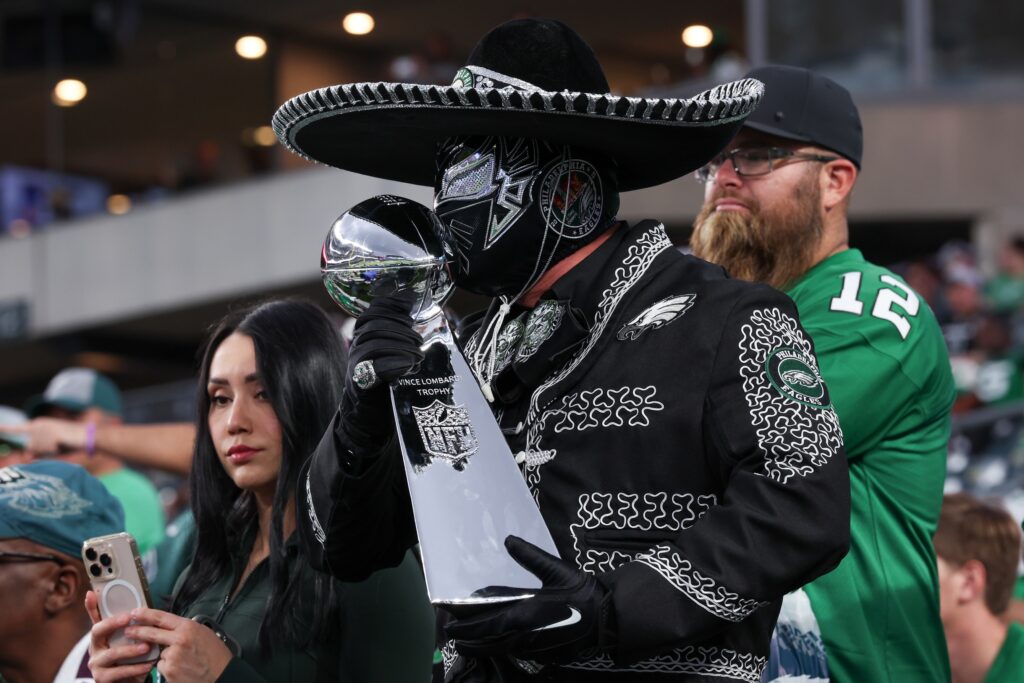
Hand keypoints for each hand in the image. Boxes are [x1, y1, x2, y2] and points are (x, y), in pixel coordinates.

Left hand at [0, 417, 86, 456]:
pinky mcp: (51, 433)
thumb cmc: (70, 442)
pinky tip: (63, 442)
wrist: (88, 436)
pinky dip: (54, 450)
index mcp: (38, 424)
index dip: (6, 429)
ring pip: (37, 449)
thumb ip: (37, 451)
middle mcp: (39, 424)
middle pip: (30, 446)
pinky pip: (46, 449)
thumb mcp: (51, 446)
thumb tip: (27, 455)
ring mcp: (45, 428)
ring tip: (62, 443)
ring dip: (49, 450)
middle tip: (57, 445)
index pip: (17, 428)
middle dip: (41, 450)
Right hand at [85, 591, 154, 682]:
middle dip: (112, 623)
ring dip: (130, 649)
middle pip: (97, 631)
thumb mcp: (131, 640)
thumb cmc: (132, 658)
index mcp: (102, 636)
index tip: (92, 593)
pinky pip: (118, 672)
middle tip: (129, 617)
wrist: (130, 681)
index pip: (95, 618)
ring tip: (146, 647)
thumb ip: (133, 626)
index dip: (91, 606)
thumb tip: (141, 606)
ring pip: (111, 654)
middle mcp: (95, 648)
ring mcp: (96, 664)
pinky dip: (135, 668)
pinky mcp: (102, 679)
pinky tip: (149, 664)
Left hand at [121, 608, 233, 682]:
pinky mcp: (169, 671)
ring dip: (165, 656)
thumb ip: (184, 629)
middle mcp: (178, 640)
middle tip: (128, 630)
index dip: (146, 614)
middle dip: (137, 631)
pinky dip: (168, 668)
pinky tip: (181, 669)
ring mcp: (172, 656)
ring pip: (159, 653)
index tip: (135, 612)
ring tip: (183, 660)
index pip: (161, 617)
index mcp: (188, 627)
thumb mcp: (203, 633)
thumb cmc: (215, 654)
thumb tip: (168, 629)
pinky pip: (162, 666)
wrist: (222, 674)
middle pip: (151, 633)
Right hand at [340, 292, 424, 449]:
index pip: (374, 310)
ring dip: (401, 347)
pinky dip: (395, 364)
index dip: (392, 305)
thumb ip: (401, 328)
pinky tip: (408, 367)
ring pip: (375, 344)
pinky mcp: (360, 382)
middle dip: (401, 330)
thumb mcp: (394, 350)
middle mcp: (356, 345)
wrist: (370, 415)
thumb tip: (413, 298)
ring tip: (418, 357)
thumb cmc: (387, 379)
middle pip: (376, 326)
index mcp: (365, 334)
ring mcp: (356, 363)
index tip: (410, 307)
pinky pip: (374, 367)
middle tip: (419, 342)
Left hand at [444, 536, 614, 662]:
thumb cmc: (581, 593)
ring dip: (481, 646)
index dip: (463, 625)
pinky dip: (500, 648)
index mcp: (522, 616)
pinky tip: (497, 642)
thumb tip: (508, 540)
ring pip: (499, 650)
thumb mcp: (555, 570)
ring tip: (466, 642)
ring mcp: (532, 649)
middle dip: (467, 639)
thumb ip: (529, 557)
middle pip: (486, 643)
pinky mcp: (542, 655)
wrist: (606, 620)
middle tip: (450, 634)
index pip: (483, 624)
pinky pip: (515, 654)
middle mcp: (523, 636)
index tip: (448, 622)